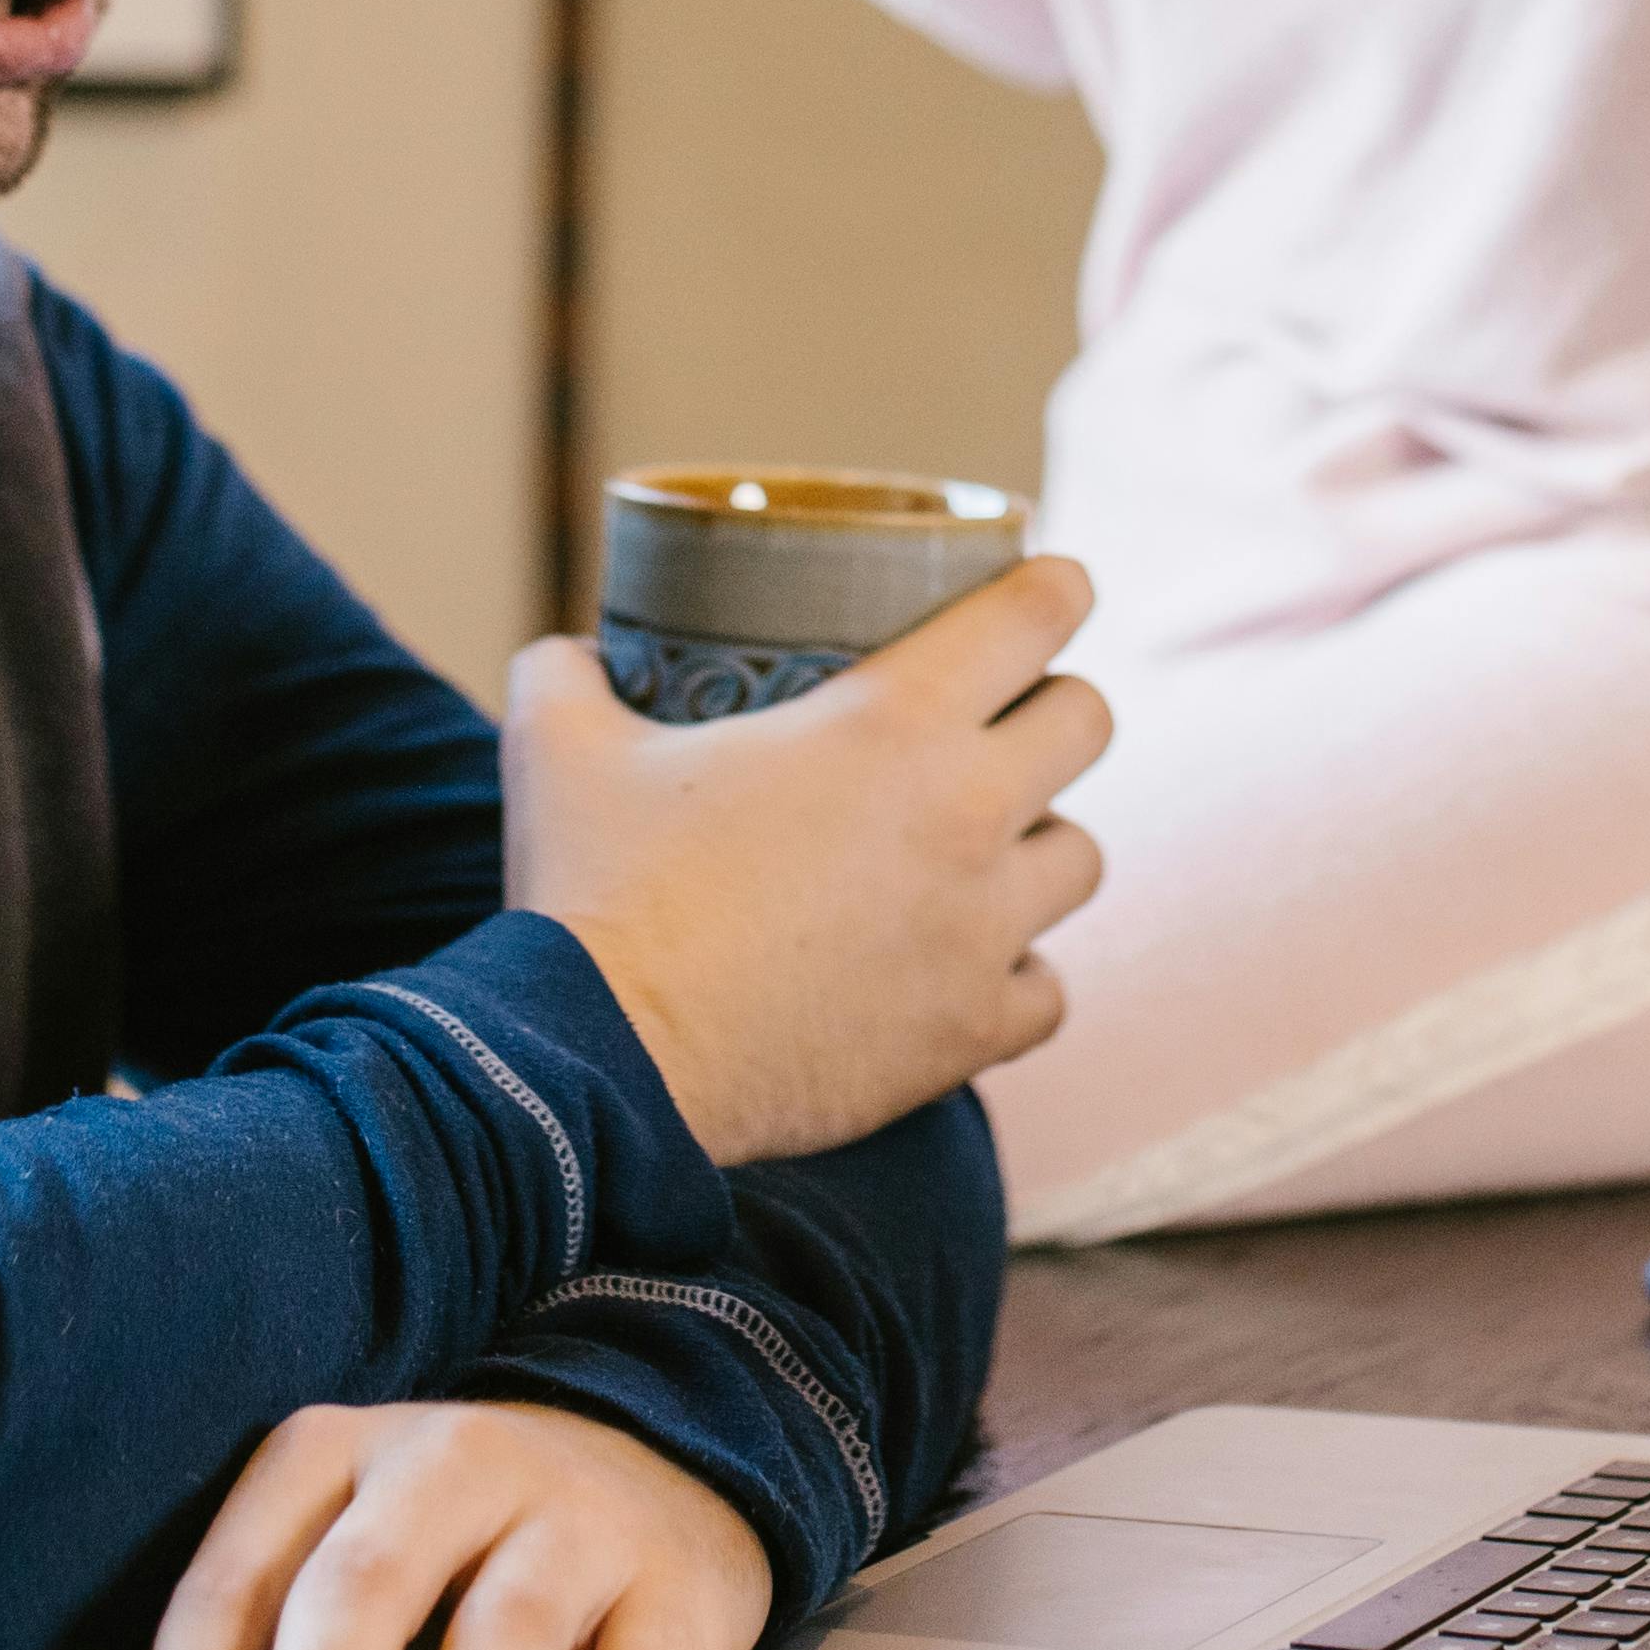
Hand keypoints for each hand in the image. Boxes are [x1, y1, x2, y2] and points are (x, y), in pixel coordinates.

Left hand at [77, 1400, 769, 1649]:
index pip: (237, 1587)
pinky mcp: (670, 1587)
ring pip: (501, 1634)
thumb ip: (227, 1647)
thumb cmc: (457, 1540)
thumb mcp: (329, 1555)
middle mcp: (449, 1464)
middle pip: (361, 1597)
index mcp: (334, 1456)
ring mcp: (572, 1516)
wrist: (660, 1464)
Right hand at [504, 556, 1108, 1162]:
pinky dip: (1015, 977)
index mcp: (893, 719)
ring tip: (978, 855)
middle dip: (1053, 710)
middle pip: (1089, 725)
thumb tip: (573, 655)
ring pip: (1081, 860)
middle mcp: (966, 814)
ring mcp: (982, 930)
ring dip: (1037, 847)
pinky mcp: (971, 1032)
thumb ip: (569, 674)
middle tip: (997, 724)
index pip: (1038, 614)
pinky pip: (1048, 991)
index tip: (1050, 588)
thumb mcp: (559, 746)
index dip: (1054, 587)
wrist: (607, 1062)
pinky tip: (962, 970)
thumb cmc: (595, 890)